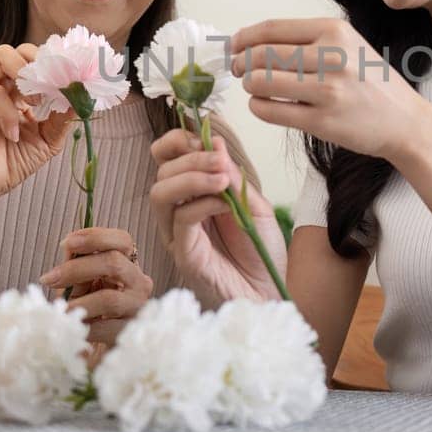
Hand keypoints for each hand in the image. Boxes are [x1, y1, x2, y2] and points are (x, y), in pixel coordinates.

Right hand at [0, 44, 76, 207]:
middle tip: (53, 87)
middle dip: (40, 62)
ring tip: (35, 104)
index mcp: (16, 89)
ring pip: (3, 57)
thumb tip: (82, 94)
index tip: (73, 79)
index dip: (54, 64)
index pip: (34, 59)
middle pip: (18, 49)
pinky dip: (9, 112)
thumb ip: (63, 116)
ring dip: (26, 75)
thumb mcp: (48, 139)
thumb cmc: (14, 160)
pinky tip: (14, 134)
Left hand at [39, 228, 152, 345]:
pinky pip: (104, 327)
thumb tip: (69, 246)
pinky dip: (83, 325)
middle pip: (114, 263)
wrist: (102, 340)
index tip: (68, 242)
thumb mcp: (82, 281)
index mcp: (128, 263)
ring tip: (61, 309)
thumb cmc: (91, 305)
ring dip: (79, 303)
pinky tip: (72, 326)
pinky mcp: (130, 331)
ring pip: (109, 299)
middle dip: (77, 268)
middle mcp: (139, 282)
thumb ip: (77, 264)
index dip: (96, 237)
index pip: (122, 240)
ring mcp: (137, 307)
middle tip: (50, 279)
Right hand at [148, 129, 284, 300]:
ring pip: (161, 193)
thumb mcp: (253, 205)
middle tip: (220, 161)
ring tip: (221, 179)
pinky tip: (226, 204)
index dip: (178, 141)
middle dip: (191, 158)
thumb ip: (233, 178)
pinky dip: (202, 204)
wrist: (270, 293)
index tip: (204, 138)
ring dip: (191, 177)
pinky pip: (180, 220)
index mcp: (193, 195)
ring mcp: (178, 234)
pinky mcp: (184, 254)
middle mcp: (179, 212)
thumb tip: (215, 143)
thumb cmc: (260, 252)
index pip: (167, 158)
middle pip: (162, 171)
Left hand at [230, 18, 430, 161]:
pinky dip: (258, 107)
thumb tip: (252, 41)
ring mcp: (328, 90)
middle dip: (241, 63)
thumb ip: (307, 39)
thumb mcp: (347, 44)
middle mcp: (331, 57)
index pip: (272, 29)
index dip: (244, 38)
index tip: (233, 46)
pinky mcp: (323, 121)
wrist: (405, 119)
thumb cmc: (370, 81)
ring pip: (261, 82)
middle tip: (239, 69)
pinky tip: (264, 105)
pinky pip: (270, 111)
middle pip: (262, 55)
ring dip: (250, 85)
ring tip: (255, 88)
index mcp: (334, 31)